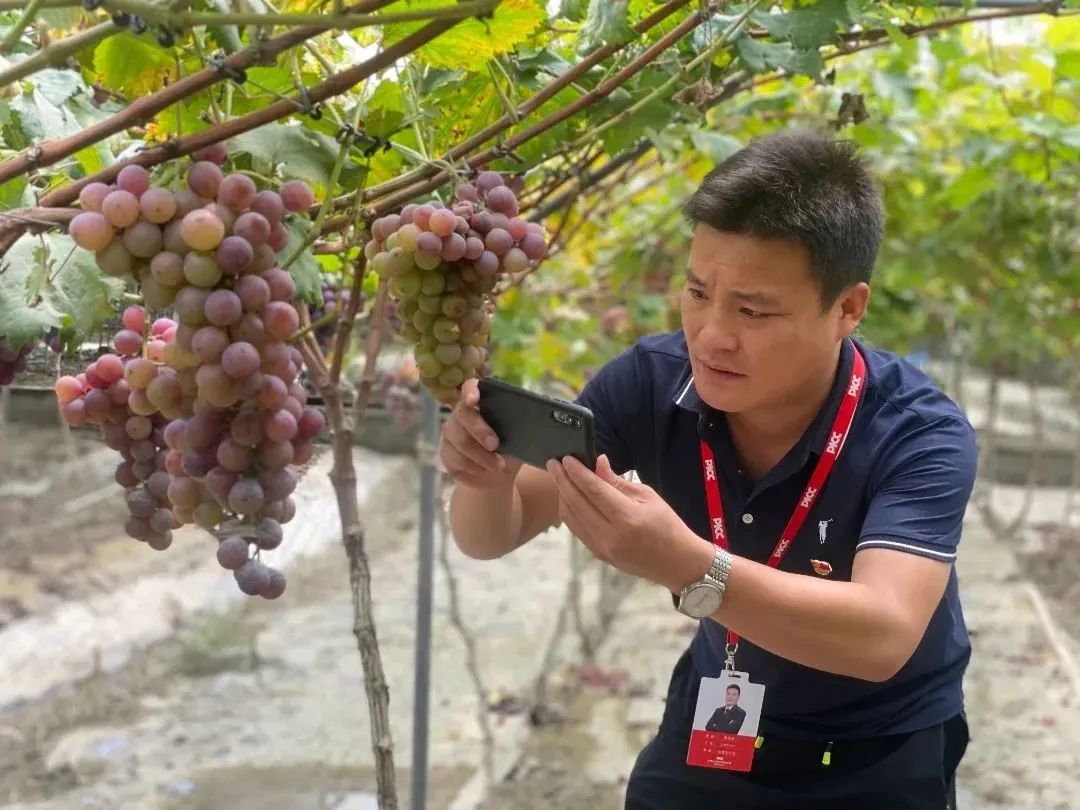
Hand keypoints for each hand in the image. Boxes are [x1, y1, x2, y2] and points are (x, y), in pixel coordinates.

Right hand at [438, 378, 522, 489]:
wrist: (501, 476)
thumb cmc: (512, 449)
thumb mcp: (522, 437)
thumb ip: (523, 425)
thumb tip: (532, 421)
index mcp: (482, 403)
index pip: (471, 386)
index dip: (470, 391)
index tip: (473, 400)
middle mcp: (463, 414)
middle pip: (462, 413)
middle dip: (479, 429)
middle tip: (495, 445)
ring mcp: (451, 433)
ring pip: (458, 439)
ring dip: (480, 455)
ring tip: (498, 465)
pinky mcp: (446, 453)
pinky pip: (454, 457)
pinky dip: (472, 466)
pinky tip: (483, 470)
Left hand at [546, 454, 714, 591]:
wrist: (677, 563)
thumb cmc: (668, 525)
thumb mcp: (648, 496)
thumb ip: (617, 481)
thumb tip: (596, 462)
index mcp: (626, 518)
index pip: (593, 490)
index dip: (576, 472)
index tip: (565, 458)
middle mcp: (610, 535)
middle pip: (576, 503)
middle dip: (562, 480)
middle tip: (553, 462)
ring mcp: (601, 548)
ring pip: (571, 517)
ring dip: (563, 495)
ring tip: (561, 477)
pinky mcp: (597, 554)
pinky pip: (576, 529)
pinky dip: (570, 511)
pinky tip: (570, 497)